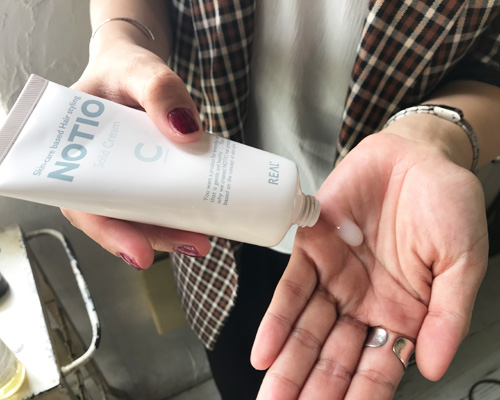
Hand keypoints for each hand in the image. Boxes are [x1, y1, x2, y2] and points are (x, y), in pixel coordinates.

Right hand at [63, 38, 210, 268]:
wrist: (138, 70)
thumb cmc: (126, 69)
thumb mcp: (139, 69)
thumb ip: (159, 90)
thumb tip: (185, 130)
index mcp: (76, 151)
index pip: (80, 201)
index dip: (107, 232)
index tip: (139, 253)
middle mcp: (97, 172)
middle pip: (117, 218)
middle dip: (154, 237)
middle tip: (192, 244)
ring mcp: (125, 177)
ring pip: (142, 216)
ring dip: (172, 232)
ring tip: (203, 238)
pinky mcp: (149, 177)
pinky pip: (161, 201)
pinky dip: (181, 212)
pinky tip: (204, 217)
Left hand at [251, 132, 487, 398]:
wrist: (417, 154)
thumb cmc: (446, 203)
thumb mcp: (462, 260)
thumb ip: (447, 314)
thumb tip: (433, 365)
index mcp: (402, 312)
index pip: (377, 368)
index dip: (359, 397)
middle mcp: (364, 301)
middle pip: (333, 356)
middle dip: (311, 389)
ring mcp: (336, 276)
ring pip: (307, 329)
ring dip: (288, 364)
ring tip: (272, 396)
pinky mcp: (313, 248)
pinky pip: (291, 289)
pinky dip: (277, 319)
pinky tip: (265, 350)